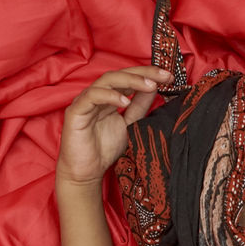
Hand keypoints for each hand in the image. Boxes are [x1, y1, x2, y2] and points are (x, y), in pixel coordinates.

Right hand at [56, 66, 172, 187]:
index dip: (149, 75)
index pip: (129, 78)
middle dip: (143, 73)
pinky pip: (92, 97)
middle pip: (120, 74)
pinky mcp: (75, 111)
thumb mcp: (130, 124)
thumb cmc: (104, 149)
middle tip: (163, 76)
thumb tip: (154, 88)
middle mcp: (96, 95)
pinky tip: (125, 101)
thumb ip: (139, 106)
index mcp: (108, 97)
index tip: (169, 77)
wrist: (86, 172)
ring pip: (107, 81)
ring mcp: (85, 101)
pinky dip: (110, 96)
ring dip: (130, 81)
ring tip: (149, 85)